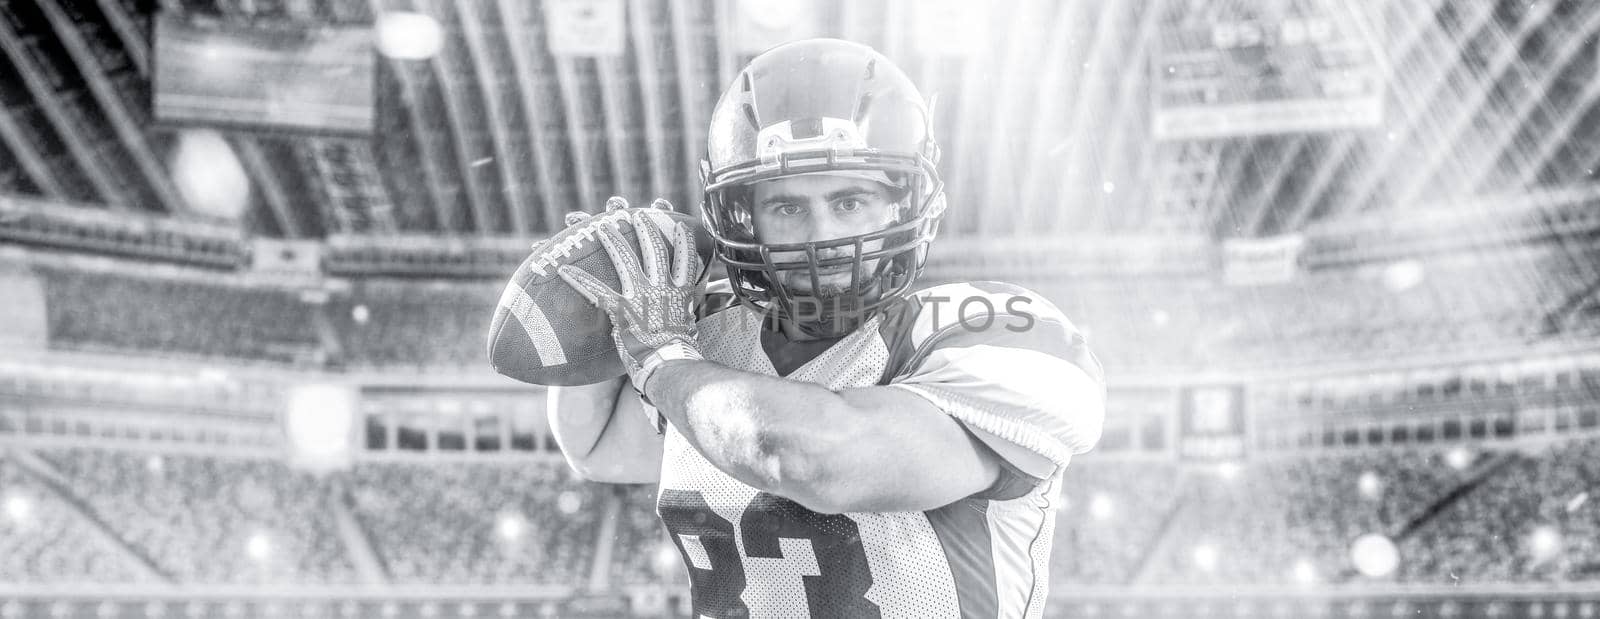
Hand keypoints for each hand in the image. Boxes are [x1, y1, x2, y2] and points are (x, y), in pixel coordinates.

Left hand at [558, 198, 704, 395]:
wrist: (669, 362)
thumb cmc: (679, 351)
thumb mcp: (689, 327)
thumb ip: (686, 314)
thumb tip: (688, 318)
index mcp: (680, 292)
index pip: (685, 261)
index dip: (684, 242)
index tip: (680, 226)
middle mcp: (661, 288)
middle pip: (654, 251)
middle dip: (646, 230)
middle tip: (636, 216)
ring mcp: (641, 295)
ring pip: (625, 260)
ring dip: (612, 241)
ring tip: (601, 226)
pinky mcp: (622, 308)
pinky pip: (597, 289)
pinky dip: (579, 279)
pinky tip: (564, 269)